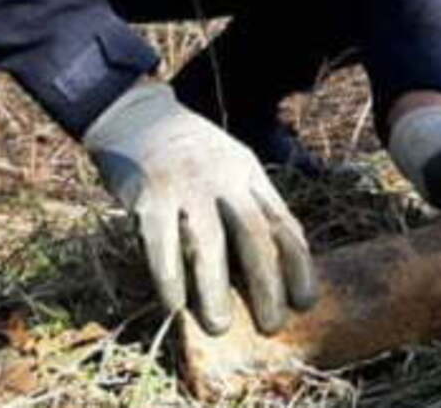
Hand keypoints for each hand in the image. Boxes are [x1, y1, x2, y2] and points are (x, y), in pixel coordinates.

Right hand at [81, 81, 317, 334]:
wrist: (135, 115)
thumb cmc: (188, 153)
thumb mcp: (230, 165)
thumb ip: (249, 204)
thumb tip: (272, 267)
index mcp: (248, 172)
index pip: (283, 222)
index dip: (299, 267)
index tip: (305, 302)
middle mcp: (222, 178)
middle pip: (253, 236)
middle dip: (266, 286)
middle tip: (271, 325)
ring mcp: (184, 186)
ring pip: (208, 245)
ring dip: (215, 291)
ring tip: (220, 325)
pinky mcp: (148, 197)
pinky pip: (162, 247)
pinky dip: (169, 280)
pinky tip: (175, 306)